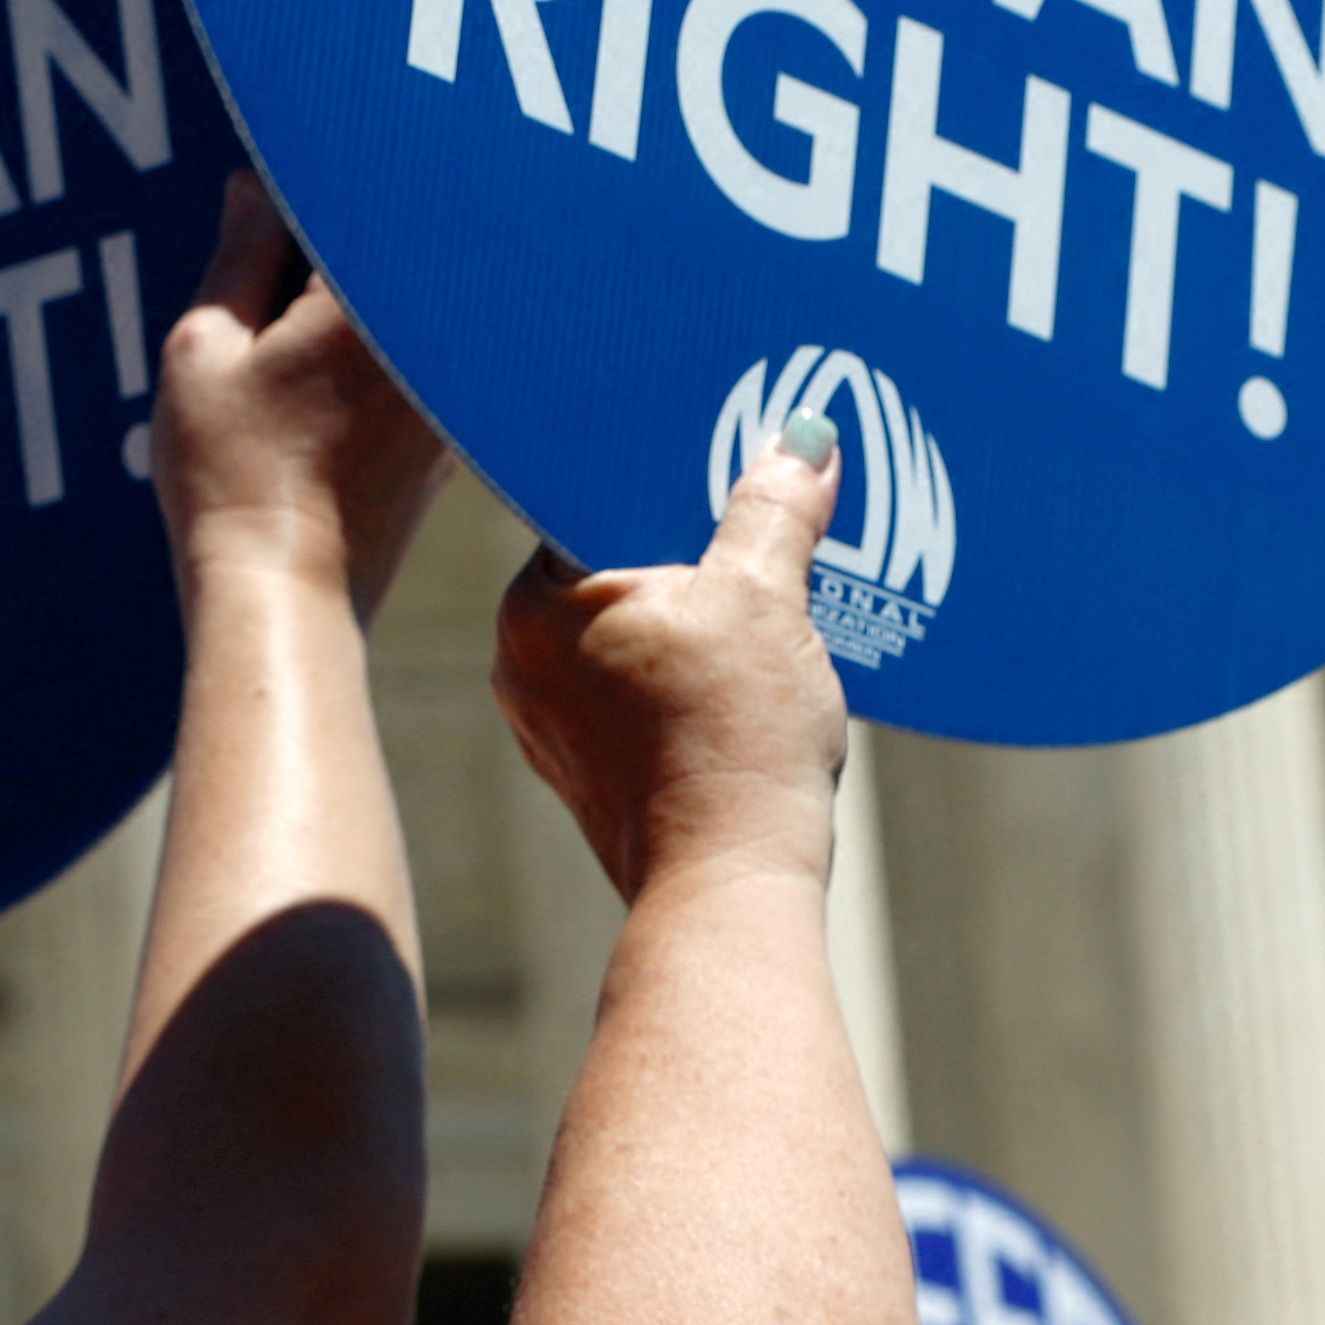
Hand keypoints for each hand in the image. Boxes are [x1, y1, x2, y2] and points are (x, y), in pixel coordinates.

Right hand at [154, 169, 449, 621]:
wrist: (288, 595)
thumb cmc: (231, 475)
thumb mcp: (204, 346)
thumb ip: (242, 251)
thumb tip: (260, 183)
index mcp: (370, 296)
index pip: (355, 191)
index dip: (308, 177)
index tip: (274, 180)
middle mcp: (433, 336)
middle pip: (400, 241)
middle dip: (340, 227)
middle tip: (278, 227)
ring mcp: (452, 387)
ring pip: (414, 301)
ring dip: (361, 286)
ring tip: (301, 321)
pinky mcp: (451, 432)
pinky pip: (422, 354)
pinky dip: (381, 342)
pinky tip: (323, 374)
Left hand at [491, 429, 850, 903]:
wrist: (730, 886)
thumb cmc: (731, 739)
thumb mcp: (764, 598)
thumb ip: (774, 508)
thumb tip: (803, 439)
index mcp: (533, 608)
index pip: (590, 506)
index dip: (662, 480)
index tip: (721, 462)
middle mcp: (521, 667)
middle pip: (618, 574)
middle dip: (691, 555)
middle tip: (757, 526)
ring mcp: (552, 730)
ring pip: (634, 640)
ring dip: (697, 623)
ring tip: (764, 606)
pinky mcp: (594, 779)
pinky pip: (643, 697)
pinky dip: (690, 681)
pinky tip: (747, 679)